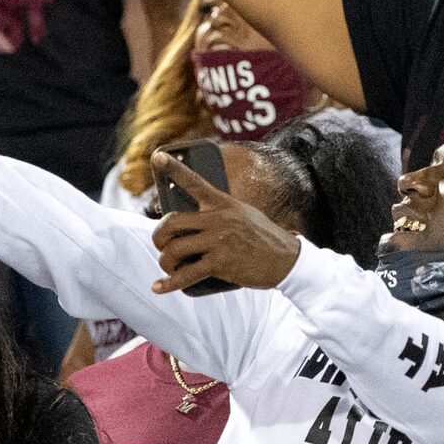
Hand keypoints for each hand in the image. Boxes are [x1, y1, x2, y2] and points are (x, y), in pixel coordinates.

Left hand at [148, 149, 298, 293]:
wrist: (286, 259)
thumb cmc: (262, 237)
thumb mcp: (243, 213)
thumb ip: (219, 213)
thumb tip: (190, 223)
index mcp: (223, 203)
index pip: (194, 181)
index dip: (174, 167)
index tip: (158, 156)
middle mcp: (218, 219)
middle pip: (171, 222)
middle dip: (159, 236)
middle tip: (161, 244)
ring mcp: (218, 241)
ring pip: (174, 250)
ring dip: (166, 261)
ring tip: (170, 266)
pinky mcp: (220, 263)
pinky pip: (186, 274)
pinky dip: (169, 283)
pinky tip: (159, 287)